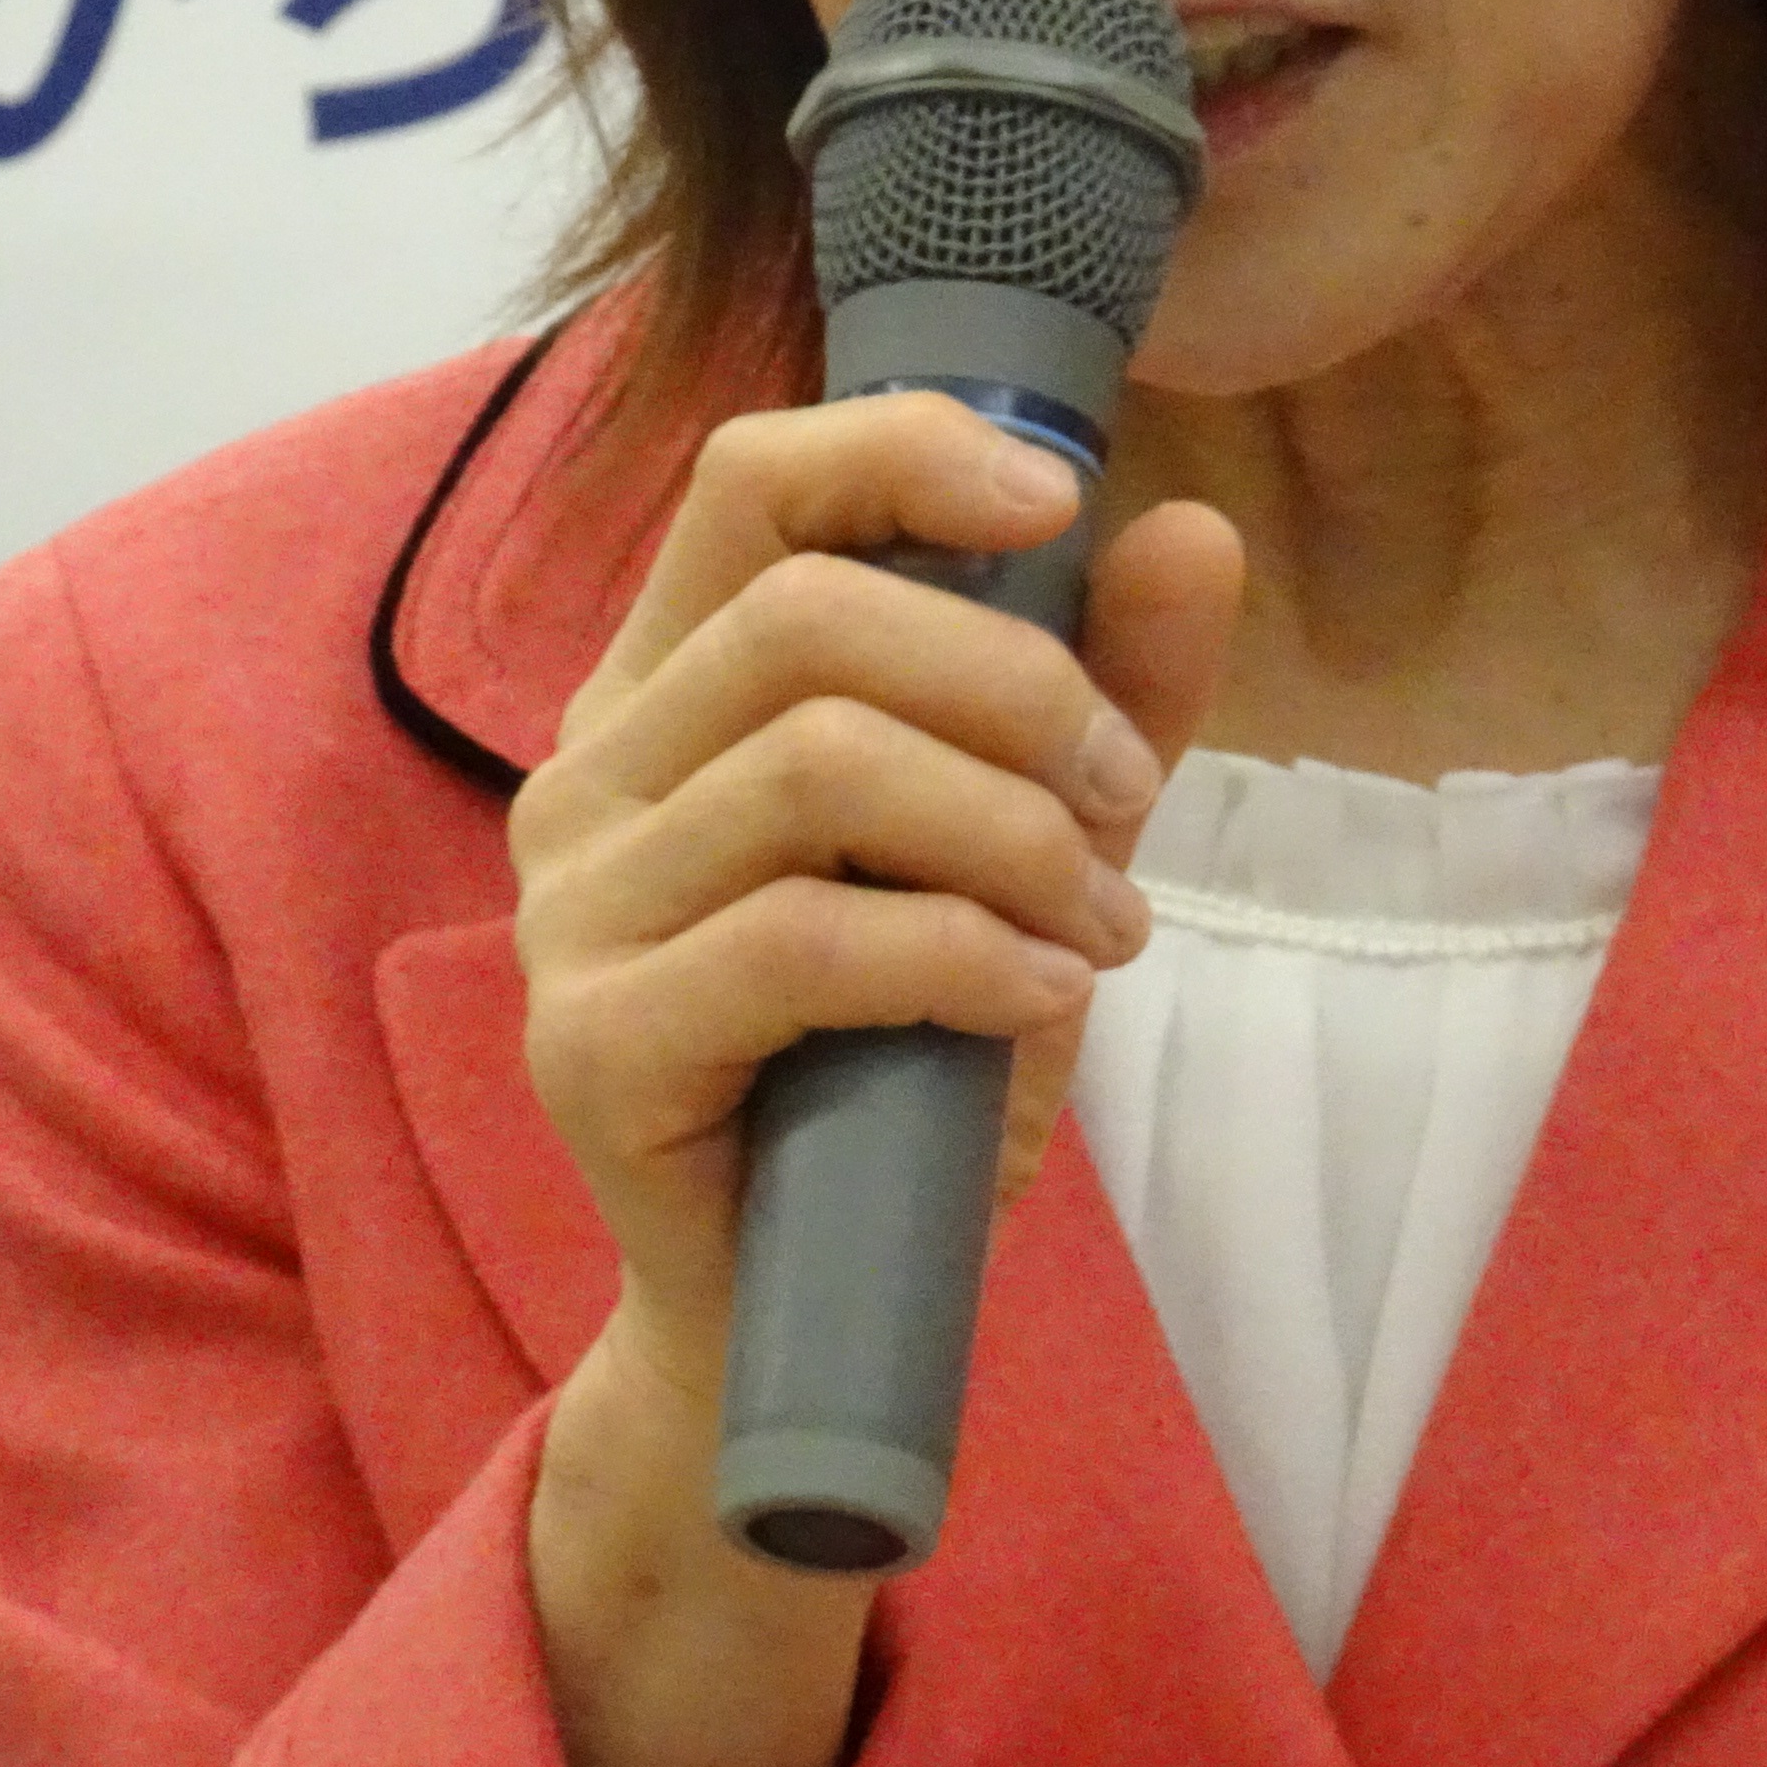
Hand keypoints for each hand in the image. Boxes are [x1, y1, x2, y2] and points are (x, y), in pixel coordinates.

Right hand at [508, 392, 1240, 1397]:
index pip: (749, 481)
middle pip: (805, 616)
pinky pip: (800, 938)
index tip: (1058, 501)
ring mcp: (571, 908)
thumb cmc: (910, 1050)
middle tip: (1125, 792)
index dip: (904, 453)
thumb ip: (1105, 690)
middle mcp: (592, 770)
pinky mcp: (592, 1042)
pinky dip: (961, 950)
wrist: (808, 1313)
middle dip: (1013, 685)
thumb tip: (1195, 534)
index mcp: (671, 683)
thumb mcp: (1034, 841)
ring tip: (1098, 924)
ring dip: (1009, 834)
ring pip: (815, 766)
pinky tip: (1043, 993)